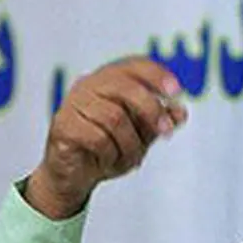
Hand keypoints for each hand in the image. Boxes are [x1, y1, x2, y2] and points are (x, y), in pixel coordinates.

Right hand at [25, 58, 187, 218]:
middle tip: (166, 132)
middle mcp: (89, 85)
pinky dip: (110, 154)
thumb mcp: (141, 135)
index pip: (134, 66)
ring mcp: (72, 104)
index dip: (157, 75)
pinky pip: (97, 138)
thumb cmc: (108, 148)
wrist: (75, 176)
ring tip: (130, 158)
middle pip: (125, 88)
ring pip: (114, 118)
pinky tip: (107, 161)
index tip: (176, 91)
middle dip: (151, 111)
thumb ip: (159, 121)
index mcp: (109, 80)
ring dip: (130, 144)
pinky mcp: (62, 126)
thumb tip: (180, 112)